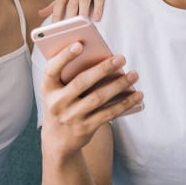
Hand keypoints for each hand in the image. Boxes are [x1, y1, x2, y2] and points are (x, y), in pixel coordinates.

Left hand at [40, 0, 129, 22]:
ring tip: (82, 25)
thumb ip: (56, 3)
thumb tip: (40, 14)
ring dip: (83, 11)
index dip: (56, 14)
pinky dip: (98, 8)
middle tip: (68, 30)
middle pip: (71, 2)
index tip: (54, 28)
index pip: (59, 2)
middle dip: (69, 16)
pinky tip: (97, 18)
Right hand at [40, 42, 142, 159]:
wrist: (57, 140)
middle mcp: (57, 103)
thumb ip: (71, 74)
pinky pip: (108, 113)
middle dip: (103, 69)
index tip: (79, 44)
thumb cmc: (62, 104)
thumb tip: (102, 58)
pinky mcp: (85, 128)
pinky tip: (137, 95)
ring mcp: (71, 117)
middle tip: (121, 58)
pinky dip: (124, 103)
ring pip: (98, 98)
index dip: (64, 56)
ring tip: (133, 74)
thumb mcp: (58, 91)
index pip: (52, 69)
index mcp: (48, 88)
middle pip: (81, 82)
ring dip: (119, 85)